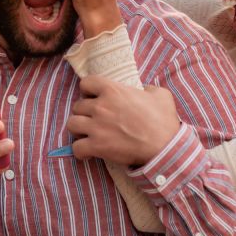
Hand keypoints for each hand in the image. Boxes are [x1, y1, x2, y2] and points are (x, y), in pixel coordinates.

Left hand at [67, 76, 181, 164]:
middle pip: (77, 106)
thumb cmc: (163, 121)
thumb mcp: (161, 95)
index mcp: (113, 90)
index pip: (86, 83)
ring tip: (87, 134)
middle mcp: (101, 106)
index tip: (93, 97)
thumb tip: (144, 90)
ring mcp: (96, 126)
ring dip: (78, 129)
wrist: (164, 146)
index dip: (88, 90)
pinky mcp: (96, 146)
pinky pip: (76, 148)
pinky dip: (80, 151)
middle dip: (84, 112)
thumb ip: (149, 88)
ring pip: (72, 124)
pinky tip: (88, 152)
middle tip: (94, 119)